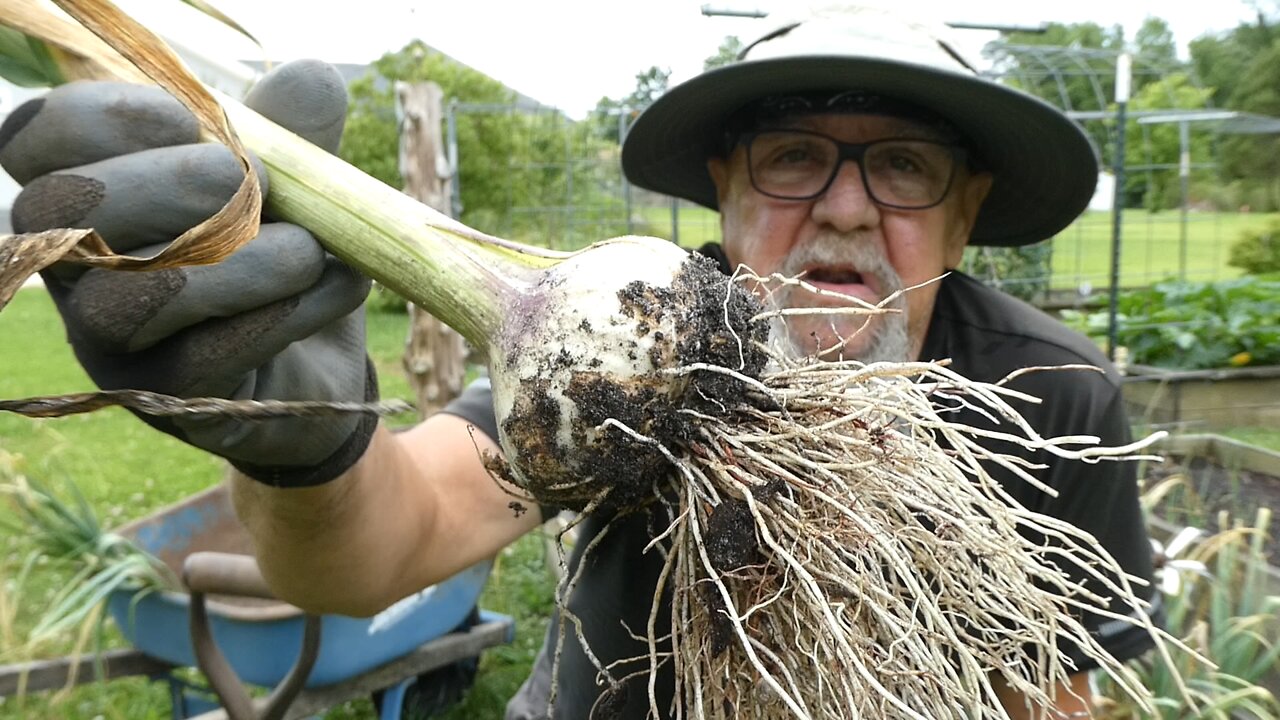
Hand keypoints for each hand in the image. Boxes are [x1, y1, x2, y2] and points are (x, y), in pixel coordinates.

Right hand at [0, 60, 375, 487]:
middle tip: (250, 181)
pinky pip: (205, 355)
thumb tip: (310, 78)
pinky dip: (284, 312)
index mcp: (90, 194)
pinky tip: (339, 286)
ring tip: (310, 251)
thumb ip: (292, 129)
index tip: (189, 116)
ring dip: (239, 261)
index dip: (99, 116)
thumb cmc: (285, 249)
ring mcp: (112, 340)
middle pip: (58, 210)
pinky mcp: (167, 397)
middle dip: (166, 183)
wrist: (322, 354)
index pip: (35, 139)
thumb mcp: (293, 179)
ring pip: (130, 296)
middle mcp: (77, 267)